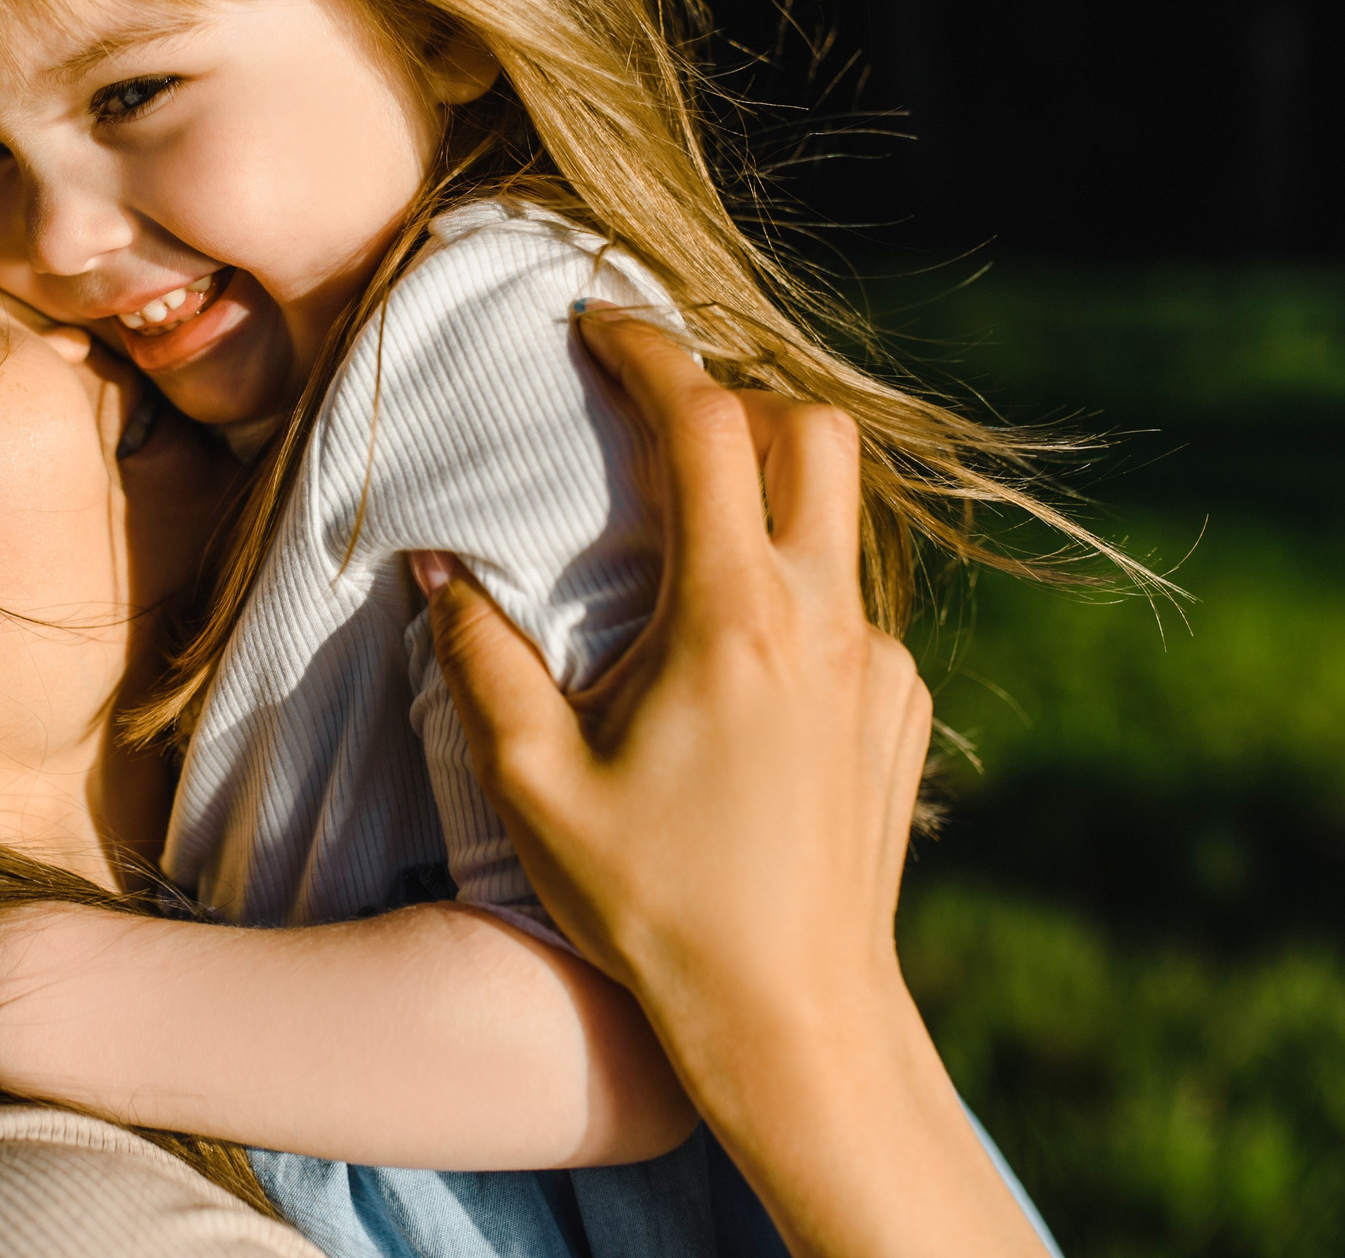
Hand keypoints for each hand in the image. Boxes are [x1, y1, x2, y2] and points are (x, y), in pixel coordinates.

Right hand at [416, 309, 1044, 1257]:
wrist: (799, 1020)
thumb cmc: (654, 910)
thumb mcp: (536, 791)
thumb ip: (483, 662)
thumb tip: (442, 568)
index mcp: (734, 618)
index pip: (705, 423)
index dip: (649, 352)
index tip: (598, 326)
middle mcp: (826, 619)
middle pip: (809, 430)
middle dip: (732, 396)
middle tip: (654, 418)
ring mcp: (878, 663)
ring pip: (839, 515)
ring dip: (767, 489)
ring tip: (686, 537)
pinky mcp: (901, 709)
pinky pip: (853, 603)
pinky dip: (794, 587)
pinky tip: (734, 659)